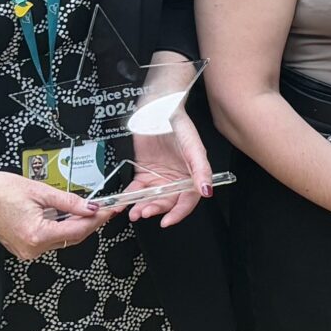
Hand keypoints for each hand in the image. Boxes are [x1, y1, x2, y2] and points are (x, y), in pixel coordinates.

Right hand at [0, 165, 114, 260]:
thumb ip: (69, 201)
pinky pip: (50, 239)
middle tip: (104, 208)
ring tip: (87, 209)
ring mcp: (26, 250)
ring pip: (62, 239)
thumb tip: (91, 207)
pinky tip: (67, 216)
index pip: (78, 230)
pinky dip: (61, 228)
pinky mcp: (22, 246)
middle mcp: (32, 248)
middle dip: (90, 222)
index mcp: (36, 235)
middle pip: (73, 237)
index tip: (110, 209)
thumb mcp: (39, 190)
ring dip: (76, 225)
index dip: (97, 219)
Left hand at [125, 105, 214, 228]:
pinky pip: (136, 189)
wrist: (156, 109)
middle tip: (144, 212)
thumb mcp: (193, 147)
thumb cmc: (178, 124)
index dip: (178, 213)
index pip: (187, 200)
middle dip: (156, 209)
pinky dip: (129, 197)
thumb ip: (200, 169)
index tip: (167, 221)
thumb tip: (207, 191)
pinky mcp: (143, 172)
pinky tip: (123, 203)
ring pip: (151, 198)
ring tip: (133, 210)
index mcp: (192, 175)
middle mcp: (176, 179)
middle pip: (167, 202)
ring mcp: (159, 177)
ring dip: (142, 206)